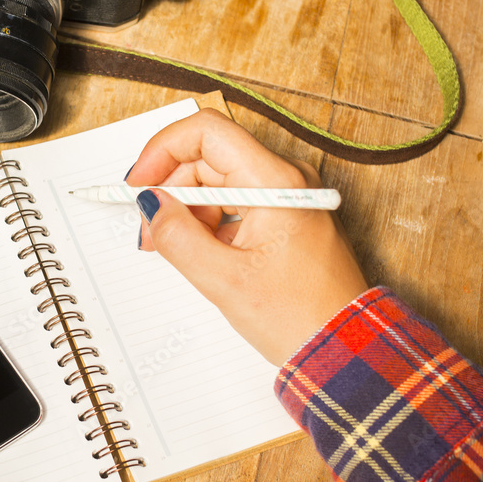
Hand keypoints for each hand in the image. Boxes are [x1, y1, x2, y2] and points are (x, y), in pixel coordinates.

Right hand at [128, 108, 367, 364]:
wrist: (343, 348)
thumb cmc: (301, 317)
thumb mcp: (225, 281)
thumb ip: (178, 237)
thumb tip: (150, 204)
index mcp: (277, 183)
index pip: (207, 133)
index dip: (163, 150)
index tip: (139, 182)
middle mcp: (285, 179)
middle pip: (209, 158)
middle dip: (169, 188)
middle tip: (148, 228)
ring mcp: (287, 196)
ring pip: (219, 181)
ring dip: (186, 208)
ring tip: (169, 247)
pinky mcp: (284, 216)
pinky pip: (235, 203)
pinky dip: (207, 221)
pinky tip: (194, 251)